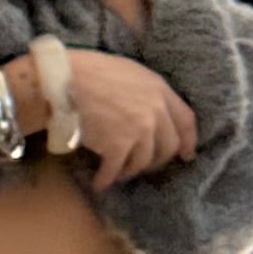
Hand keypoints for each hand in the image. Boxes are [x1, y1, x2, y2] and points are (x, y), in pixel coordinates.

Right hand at [69, 52, 198, 188]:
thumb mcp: (128, 72)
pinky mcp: (118, 145)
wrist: (64, 80)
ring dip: (130, 170)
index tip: (186, 155)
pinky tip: (100, 182)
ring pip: (143, 161)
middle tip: (142, 166)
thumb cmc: (88, 71)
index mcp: (159, 89)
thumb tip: (149, 114)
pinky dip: (106, 179)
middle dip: (156, 160)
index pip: (186, 120)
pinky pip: (116, 169)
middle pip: (168, 146)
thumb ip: (145, 92)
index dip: (188, 141)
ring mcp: (139, 129)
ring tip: (117, 173)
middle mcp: (155, 110)